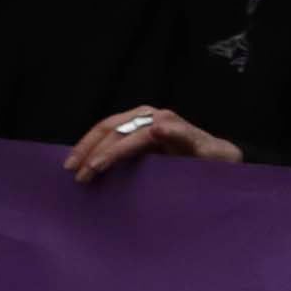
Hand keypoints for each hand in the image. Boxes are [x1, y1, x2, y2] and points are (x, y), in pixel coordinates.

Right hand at [64, 103, 241, 184]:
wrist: (219, 156)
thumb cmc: (214, 159)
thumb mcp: (208, 153)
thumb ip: (184, 139)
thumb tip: (158, 128)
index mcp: (166, 122)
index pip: (130, 136)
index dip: (110, 153)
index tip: (93, 169)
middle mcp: (151, 116)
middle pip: (112, 128)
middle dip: (91, 150)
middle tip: (76, 173)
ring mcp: (142, 120)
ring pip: (106, 128)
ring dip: (86, 146)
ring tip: (71, 167)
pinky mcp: (136, 127)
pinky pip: (110, 133)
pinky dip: (92, 145)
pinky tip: (80, 160)